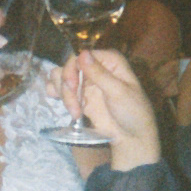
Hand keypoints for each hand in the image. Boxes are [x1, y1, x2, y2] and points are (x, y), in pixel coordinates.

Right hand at [59, 49, 161, 168]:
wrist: (131, 137)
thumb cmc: (133, 112)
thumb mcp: (118, 93)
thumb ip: (99, 74)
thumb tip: (82, 53)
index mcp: (109, 60)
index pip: (80, 55)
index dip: (71, 69)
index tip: (72, 87)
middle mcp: (96, 67)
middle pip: (68, 66)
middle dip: (67, 87)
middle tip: (75, 107)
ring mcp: (86, 81)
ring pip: (60, 76)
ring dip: (63, 93)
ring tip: (75, 111)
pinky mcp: (79, 95)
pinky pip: (58, 87)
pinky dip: (57, 95)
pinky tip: (67, 107)